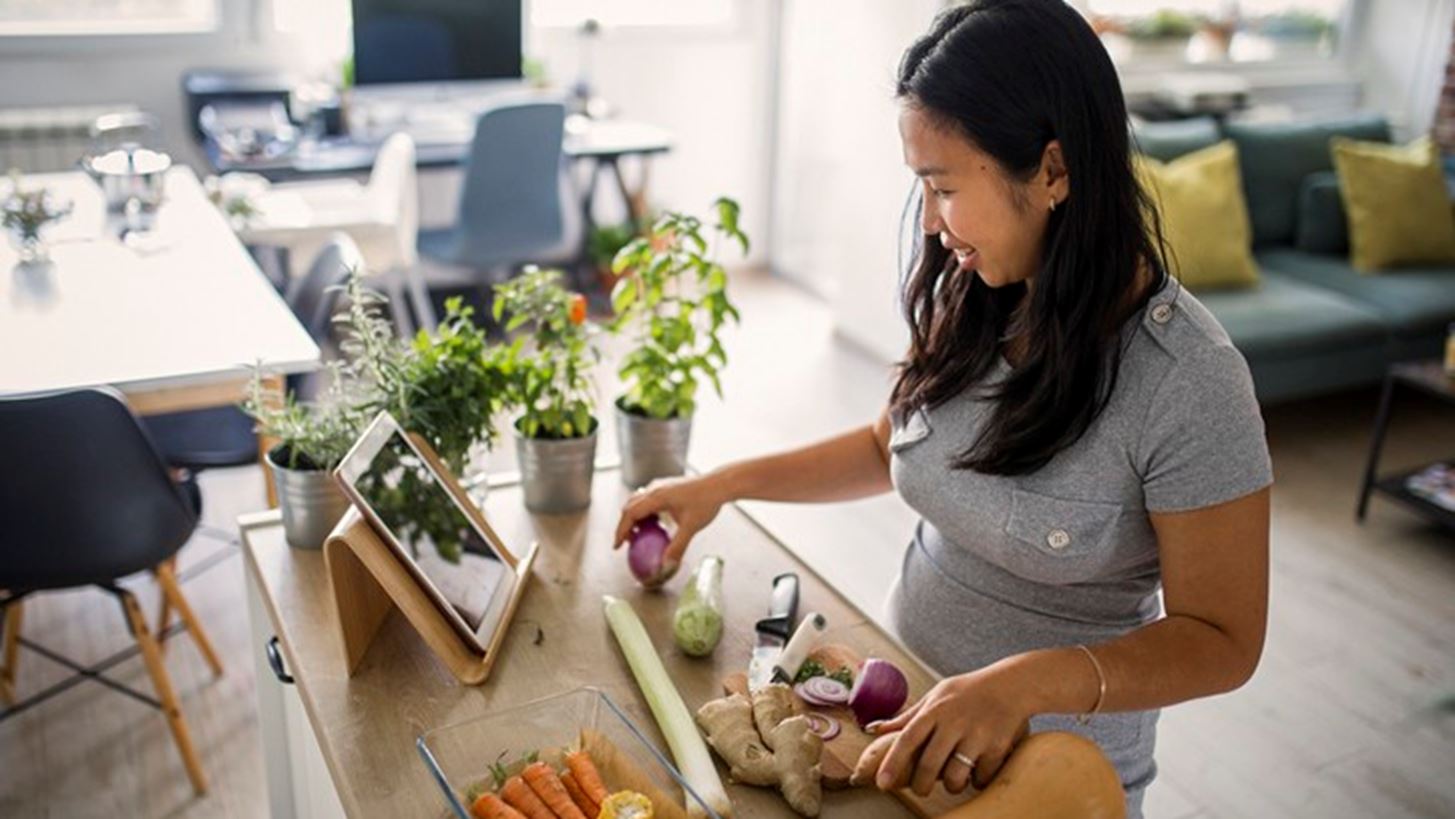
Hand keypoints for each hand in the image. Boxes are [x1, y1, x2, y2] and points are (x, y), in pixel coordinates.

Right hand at [612, 473, 730, 570]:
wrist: (719, 484)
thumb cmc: (706, 502)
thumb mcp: (691, 528)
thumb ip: (677, 547)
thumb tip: (667, 566)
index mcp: (656, 497)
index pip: (630, 514)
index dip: (621, 531)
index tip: (617, 546)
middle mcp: (655, 488)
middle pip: (630, 506)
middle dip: (624, 525)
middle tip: (626, 542)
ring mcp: (660, 485)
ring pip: (637, 500)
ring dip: (633, 517)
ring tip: (637, 534)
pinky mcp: (667, 486)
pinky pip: (647, 498)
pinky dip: (643, 511)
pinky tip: (653, 523)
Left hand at [852, 670, 1030, 796]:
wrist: (1013, 685)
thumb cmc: (968, 691)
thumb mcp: (936, 695)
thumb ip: (907, 716)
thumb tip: (872, 729)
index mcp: (935, 709)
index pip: (908, 739)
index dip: (892, 762)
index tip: (882, 783)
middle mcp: (954, 722)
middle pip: (928, 765)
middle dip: (920, 785)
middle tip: (920, 790)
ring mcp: (977, 735)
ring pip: (954, 777)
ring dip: (951, 785)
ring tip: (953, 779)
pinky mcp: (998, 747)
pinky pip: (980, 778)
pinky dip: (976, 781)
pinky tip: (977, 770)